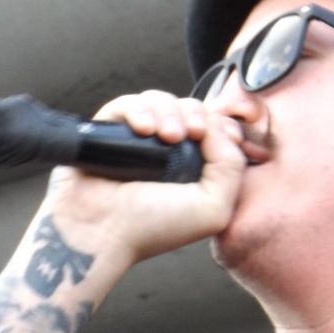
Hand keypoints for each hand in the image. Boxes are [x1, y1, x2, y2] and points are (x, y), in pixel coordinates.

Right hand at [42, 91, 248, 269]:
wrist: (101, 232)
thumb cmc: (154, 227)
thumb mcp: (214, 207)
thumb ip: (232, 166)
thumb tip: (216, 127)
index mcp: (195, 169)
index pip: (216, 127)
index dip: (221, 123)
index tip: (219, 136)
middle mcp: (168, 152)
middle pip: (191, 107)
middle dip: (195, 114)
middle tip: (190, 134)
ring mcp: (138, 140)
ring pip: (161, 100)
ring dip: (168, 112)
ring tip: (163, 136)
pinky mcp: (110, 131)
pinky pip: (128, 102)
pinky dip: (139, 110)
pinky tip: (142, 129)